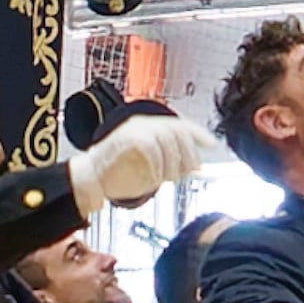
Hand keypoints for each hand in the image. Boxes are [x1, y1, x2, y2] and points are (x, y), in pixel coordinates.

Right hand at [71, 110, 218, 212]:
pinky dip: (156, 164)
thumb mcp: (153, 168)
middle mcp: (143, 123)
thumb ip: (172, 163)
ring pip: (165, 139)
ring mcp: (132, 129)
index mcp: (151, 127)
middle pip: (177, 131)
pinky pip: (148, 148)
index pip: (180, 124)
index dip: (199, 133)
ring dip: (173, 162)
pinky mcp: (123, 139)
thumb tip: (194, 165)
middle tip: (193, 169)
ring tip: (171, 177)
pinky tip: (156, 178)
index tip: (212, 144)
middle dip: (189, 152)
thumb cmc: (119, 174)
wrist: (91, 179)